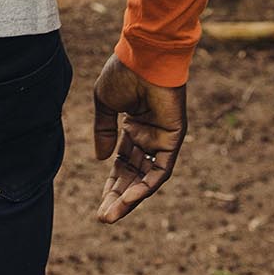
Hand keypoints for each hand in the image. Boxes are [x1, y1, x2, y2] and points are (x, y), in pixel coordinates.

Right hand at [92, 52, 186, 224]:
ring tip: (111, 215)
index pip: (121, 163)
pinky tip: (130, 198)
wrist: (144, 56)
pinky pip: (161, 169)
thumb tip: (101, 159)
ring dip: (130, 197)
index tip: (99, 204)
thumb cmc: (123, 72)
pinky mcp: (173, 139)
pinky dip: (147, 185)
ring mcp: (161, 139)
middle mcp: (148, 136)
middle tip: (104, 217)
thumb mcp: (105, 103)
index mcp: (132, 126)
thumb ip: (103, 130)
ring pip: (146, 177)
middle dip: (118, 196)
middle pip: (132, 175)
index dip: (110, 183)